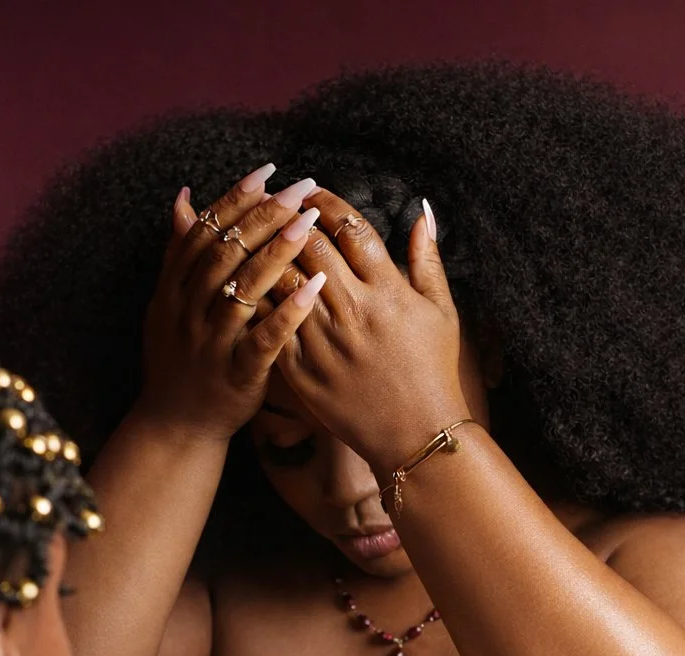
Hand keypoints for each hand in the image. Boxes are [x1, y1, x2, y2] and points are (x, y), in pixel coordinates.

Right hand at [136, 165, 326, 441]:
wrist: (175, 425)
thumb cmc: (181, 358)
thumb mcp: (168, 304)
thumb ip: (180, 253)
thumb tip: (185, 198)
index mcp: (173, 290)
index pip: (204, 234)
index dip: (234, 201)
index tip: (267, 172)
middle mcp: (187, 312)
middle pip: (224, 255)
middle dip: (262, 218)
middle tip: (298, 189)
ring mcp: (210, 344)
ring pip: (242, 291)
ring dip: (276, 254)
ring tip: (309, 223)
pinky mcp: (235, 374)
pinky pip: (263, 340)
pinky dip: (288, 312)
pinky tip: (316, 287)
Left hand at [272, 189, 469, 469]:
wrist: (416, 435)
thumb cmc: (433, 370)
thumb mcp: (442, 311)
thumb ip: (428, 258)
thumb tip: (422, 210)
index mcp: (388, 291)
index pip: (351, 228)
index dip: (327, 203)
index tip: (311, 191)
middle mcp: (353, 310)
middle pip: (309, 246)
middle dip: (288, 216)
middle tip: (272, 200)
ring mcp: (323, 340)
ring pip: (281, 280)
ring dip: (264, 251)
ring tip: (251, 233)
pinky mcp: (300, 368)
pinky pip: (267, 323)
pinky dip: (254, 297)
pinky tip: (243, 281)